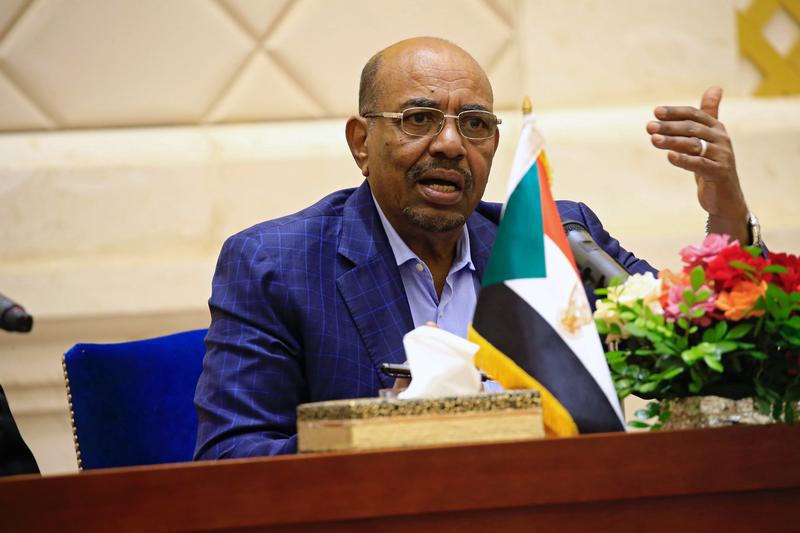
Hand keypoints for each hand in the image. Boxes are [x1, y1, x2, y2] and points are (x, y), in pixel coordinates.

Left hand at [647, 87, 749, 242]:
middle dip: (669, 126)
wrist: (725, 197)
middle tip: (649, 127)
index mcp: (716, 129)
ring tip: (653, 140)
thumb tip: (715, 87)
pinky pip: (699, 164)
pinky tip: (669, 157)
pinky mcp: (719, 173)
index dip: (675, 112)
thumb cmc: (712, 165)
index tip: (656, 112)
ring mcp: (721, 156)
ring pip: (693, 145)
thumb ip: (709, 115)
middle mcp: (721, 139)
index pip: (695, 114)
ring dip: (672, 141)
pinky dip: (684, 160)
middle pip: (692, 128)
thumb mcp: (709, 140)